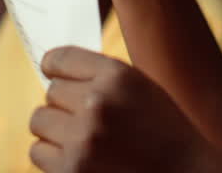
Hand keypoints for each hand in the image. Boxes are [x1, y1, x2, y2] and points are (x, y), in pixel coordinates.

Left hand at [30, 46, 221, 172]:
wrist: (183, 172)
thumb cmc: (161, 131)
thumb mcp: (140, 88)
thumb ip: (100, 77)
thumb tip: (52, 73)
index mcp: (117, 76)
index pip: (60, 59)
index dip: (53, 67)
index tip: (52, 74)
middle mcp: (97, 103)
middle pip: (50, 93)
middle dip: (64, 105)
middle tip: (89, 120)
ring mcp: (82, 139)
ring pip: (39, 120)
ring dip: (55, 130)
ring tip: (84, 139)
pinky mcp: (70, 169)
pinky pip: (38, 152)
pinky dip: (53, 156)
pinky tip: (80, 158)